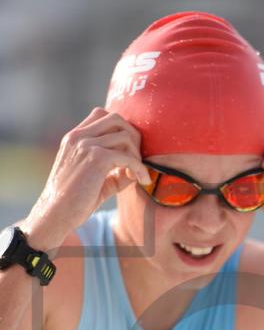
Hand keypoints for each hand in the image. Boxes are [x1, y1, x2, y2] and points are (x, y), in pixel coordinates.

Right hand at [26, 107, 150, 238]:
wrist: (55, 215)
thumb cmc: (73, 202)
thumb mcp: (94, 180)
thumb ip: (114, 171)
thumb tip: (137, 169)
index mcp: (74, 137)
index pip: (101, 115)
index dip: (121, 130)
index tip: (128, 151)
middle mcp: (79, 136)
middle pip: (117, 119)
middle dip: (134, 137)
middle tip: (137, 160)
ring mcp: (86, 145)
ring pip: (125, 136)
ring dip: (137, 156)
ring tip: (137, 175)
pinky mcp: (96, 159)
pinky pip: (128, 157)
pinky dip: (139, 168)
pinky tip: (142, 181)